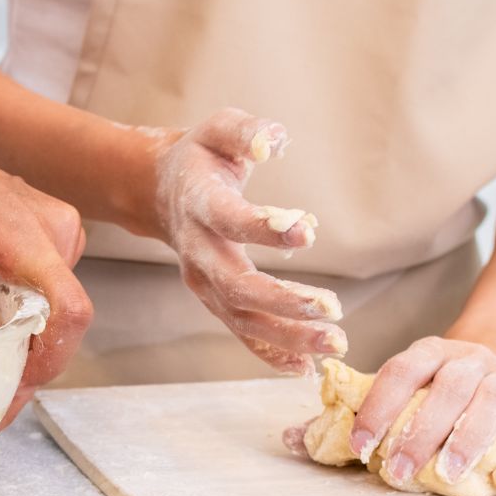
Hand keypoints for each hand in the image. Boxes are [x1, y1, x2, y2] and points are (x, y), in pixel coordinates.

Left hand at [0, 164, 91, 425]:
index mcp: (19, 231)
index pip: (68, 309)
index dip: (48, 360)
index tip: (16, 388)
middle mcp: (53, 224)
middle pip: (63, 316)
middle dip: (30, 359)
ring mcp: (56, 223)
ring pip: (57, 305)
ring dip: (26, 336)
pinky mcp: (50, 228)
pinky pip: (49, 286)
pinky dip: (24, 311)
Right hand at [149, 110, 345, 374]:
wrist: (160, 191)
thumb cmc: (202, 157)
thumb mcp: (219, 128)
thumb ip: (245, 132)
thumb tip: (271, 141)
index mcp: (199, 204)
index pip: (229, 220)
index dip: (264, 228)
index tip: (306, 232)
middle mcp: (198, 251)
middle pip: (237, 286)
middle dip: (285, 301)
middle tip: (333, 309)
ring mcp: (202, 281)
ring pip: (242, 318)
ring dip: (288, 336)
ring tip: (335, 343)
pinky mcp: (214, 300)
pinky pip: (241, 333)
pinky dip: (270, 353)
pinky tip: (304, 367)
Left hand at [348, 337, 495, 487]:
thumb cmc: (443, 383)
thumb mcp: (411, 382)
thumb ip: (372, 407)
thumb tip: (311, 439)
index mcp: (431, 351)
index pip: (402, 372)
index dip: (379, 407)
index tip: (361, 445)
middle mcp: (470, 359)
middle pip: (449, 388)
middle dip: (422, 432)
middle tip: (400, 468)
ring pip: (491, 401)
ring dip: (468, 439)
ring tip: (448, 473)